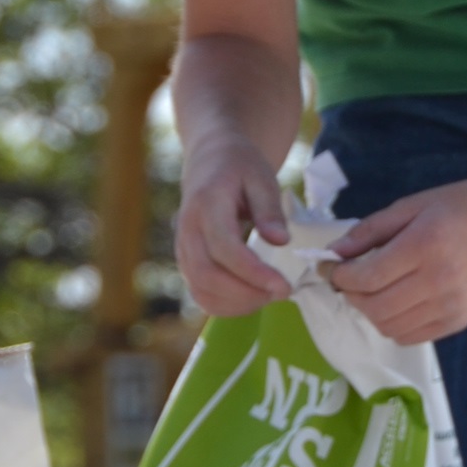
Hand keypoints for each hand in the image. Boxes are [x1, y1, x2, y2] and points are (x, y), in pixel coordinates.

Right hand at [176, 136, 291, 316]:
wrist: (210, 160)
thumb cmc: (240, 167)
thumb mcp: (262, 177)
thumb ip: (270, 210)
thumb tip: (281, 242)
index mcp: (205, 205)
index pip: (224, 248)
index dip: (253, 272)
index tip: (283, 285)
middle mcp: (187, 230)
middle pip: (207, 275)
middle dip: (246, 294)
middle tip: (281, 292)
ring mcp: (182, 249)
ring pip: (201, 290)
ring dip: (237, 303)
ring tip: (270, 295)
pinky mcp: (186, 262)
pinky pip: (201, 294)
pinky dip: (226, 305)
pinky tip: (253, 298)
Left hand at [328, 174, 466, 344]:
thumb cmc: (461, 206)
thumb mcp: (412, 205)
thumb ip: (371, 230)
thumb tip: (335, 252)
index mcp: (425, 246)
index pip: (367, 278)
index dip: (340, 276)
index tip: (331, 267)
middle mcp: (438, 282)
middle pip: (375, 308)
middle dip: (350, 296)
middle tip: (347, 280)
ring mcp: (450, 307)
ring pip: (389, 327)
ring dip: (370, 312)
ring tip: (371, 291)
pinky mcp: (458, 322)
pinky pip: (411, 336)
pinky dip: (392, 324)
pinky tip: (394, 302)